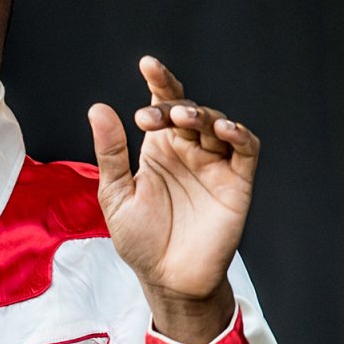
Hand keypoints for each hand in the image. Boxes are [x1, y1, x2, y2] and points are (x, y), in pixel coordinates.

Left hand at [87, 56, 259, 343]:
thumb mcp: (116, 195)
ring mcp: (215, 165)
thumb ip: (111, 153)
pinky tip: (223, 128)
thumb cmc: (142, 240)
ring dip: (202, 115)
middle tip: (152, 116)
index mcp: (159, 149)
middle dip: (172, 106)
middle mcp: (188, 151)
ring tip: (183, 118)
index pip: (162, 105)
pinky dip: (238, 135)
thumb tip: (98, 108)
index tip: (148, 64)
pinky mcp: (237, 183)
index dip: (159, 82)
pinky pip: (245, 150)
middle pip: (188, 110)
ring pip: (216, 124)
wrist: (167, 279)